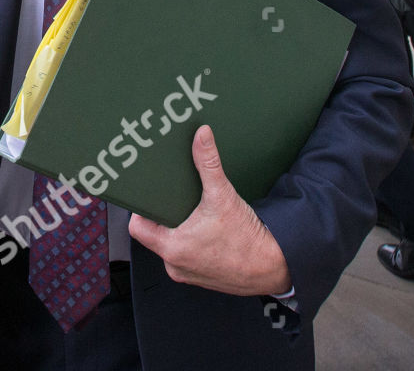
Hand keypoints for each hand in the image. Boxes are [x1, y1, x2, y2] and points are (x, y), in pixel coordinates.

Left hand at [129, 126, 291, 295]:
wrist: (276, 267)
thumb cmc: (249, 238)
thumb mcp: (223, 195)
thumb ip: (209, 163)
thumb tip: (201, 135)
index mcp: (172, 248)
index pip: (137, 227)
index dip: (142, 210)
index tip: (153, 198)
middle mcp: (175, 265)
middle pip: (154, 236)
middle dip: (164, 218)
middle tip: (176, 202)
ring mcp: (188, 275)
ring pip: (171, 248)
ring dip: (179, 232)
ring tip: (192, 217)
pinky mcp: (202, 279)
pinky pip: (187, 259)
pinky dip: (193, 246)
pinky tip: (205, 234)